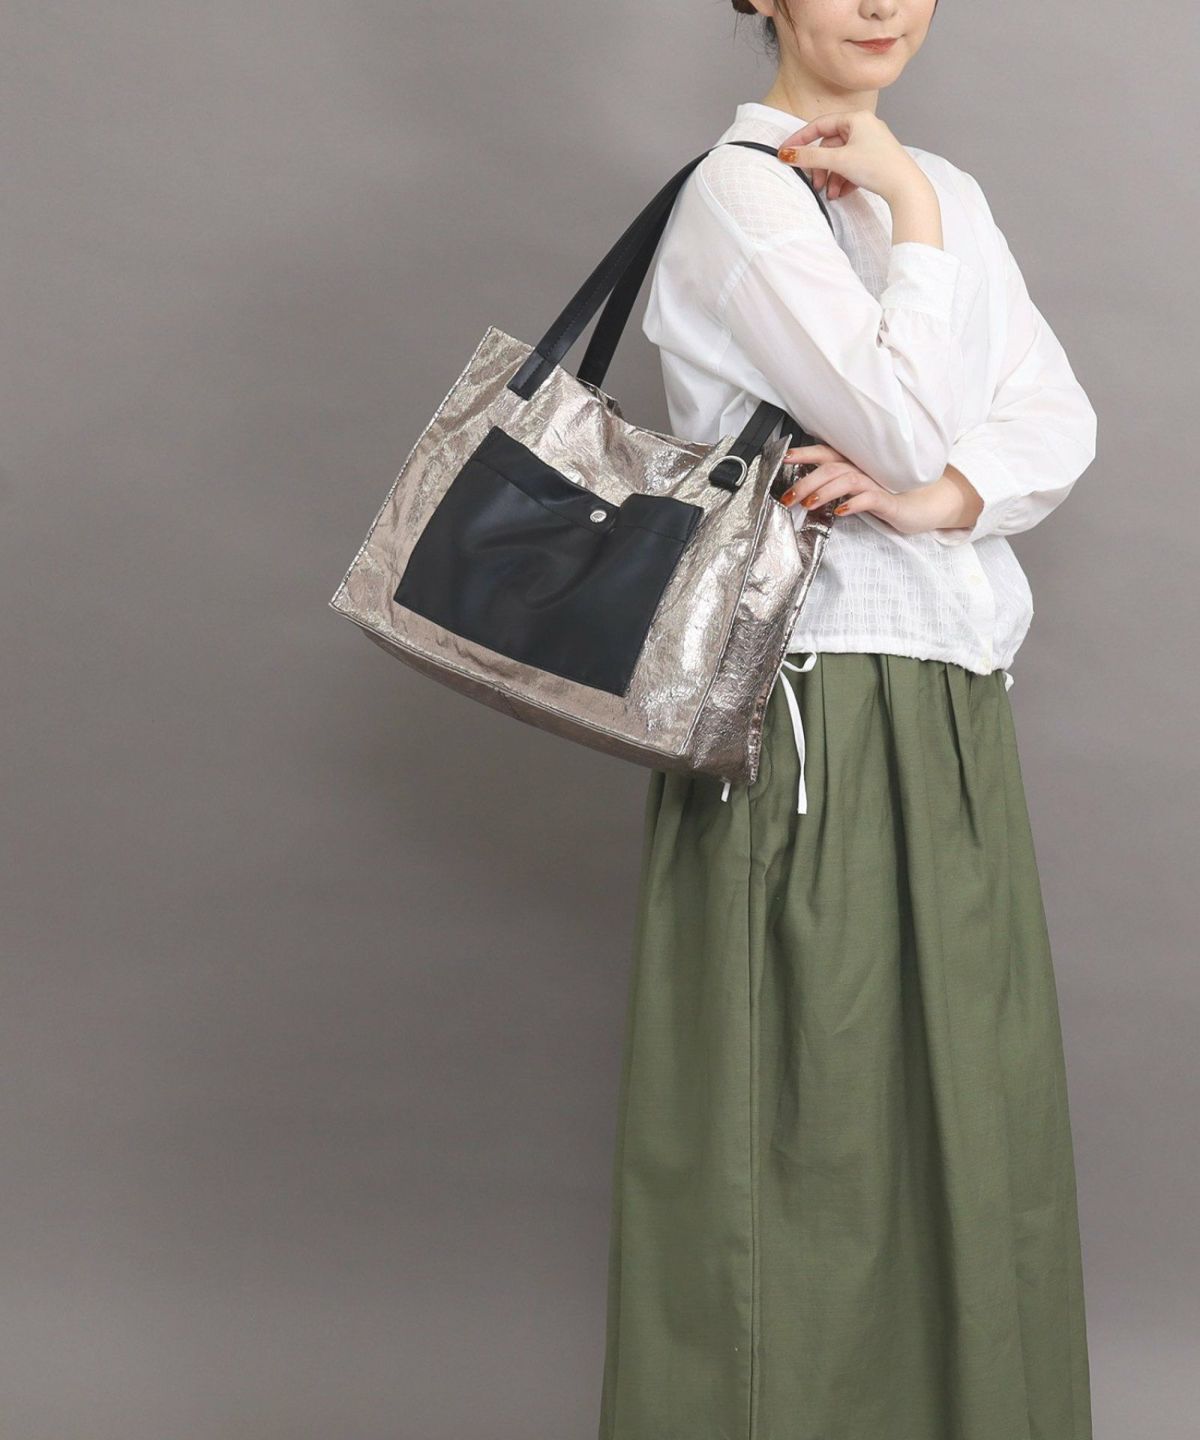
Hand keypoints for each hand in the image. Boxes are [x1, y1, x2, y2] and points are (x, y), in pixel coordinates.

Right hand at [776, 110, 922, 206]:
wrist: (906, 188)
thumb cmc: (878, 168)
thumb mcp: (839, 161)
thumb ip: (811, 157)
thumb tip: (787, 154)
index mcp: (857, 118)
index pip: (820, 125)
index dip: (801, 139)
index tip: (786, 152)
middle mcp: (865, 127)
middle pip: (830, 145)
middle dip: (821, 167)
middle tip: (816, 184)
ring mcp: (871, 143)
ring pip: (841, 159)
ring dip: (832, 177)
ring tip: (831, 193)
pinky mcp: (876, 159)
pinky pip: (852, 166)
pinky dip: (844, 179)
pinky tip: (842, 192)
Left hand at [779, 444, 974, 536]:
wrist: (924, 506)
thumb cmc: (888, 497)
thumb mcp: (856, 492)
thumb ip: (834, 489)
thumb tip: (804, 496)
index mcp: (854, 465)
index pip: (826, 454)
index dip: (805, 454)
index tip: (784, 458)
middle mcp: (864, 470)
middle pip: (830, 468)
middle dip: (806, 481)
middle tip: (788, 497)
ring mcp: (877, 484)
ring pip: (846, 479)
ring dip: (824, 491)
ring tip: (809, 504)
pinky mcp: (889, 501)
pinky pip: (870, 498)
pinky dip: (853, 503)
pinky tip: (841, 511)